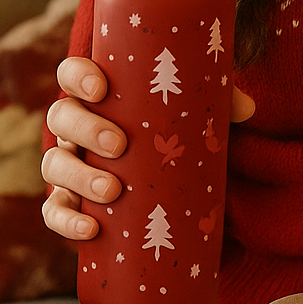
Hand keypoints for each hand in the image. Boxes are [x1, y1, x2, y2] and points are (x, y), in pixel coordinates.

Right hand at [41, 56, 254, 243]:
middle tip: (119, 144)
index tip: (101, 88)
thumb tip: (247, 109)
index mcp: (99, 94)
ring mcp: (70, 164)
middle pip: (61, 118)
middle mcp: (77, 126)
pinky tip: (89, 229)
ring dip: (77, 177)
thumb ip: (222, 100)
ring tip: (112, 190)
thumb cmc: (177, 128)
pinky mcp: (73, 201)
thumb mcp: (199, 109)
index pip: (72, 74)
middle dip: (85, 129)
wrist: (171, 176)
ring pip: (55, 165)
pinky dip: (66, 220)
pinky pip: (55, 211)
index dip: (78, 76)